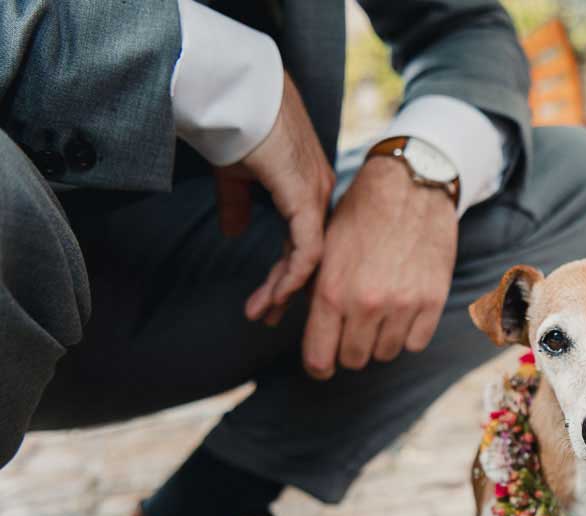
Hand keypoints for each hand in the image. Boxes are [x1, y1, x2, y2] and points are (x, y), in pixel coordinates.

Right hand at [214, 72, 334, 324]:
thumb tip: (233, 230)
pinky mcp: (304, 198)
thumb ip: (238, 203)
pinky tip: (278, 296)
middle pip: (310, 256)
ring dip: (284, 290)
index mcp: (307, 189)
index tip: (270, 300)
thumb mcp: (237, 172)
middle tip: (268, 318)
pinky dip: (293, 277)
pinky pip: (307, 250)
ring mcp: (314, 197)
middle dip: (287, 291)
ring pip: (310, 259)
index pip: (305, 242)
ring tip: (262, 314)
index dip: (286, 273)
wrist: (234, 93)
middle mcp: (318, 195)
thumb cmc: (235, 123)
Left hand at [301, 155, 457, 379]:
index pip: (318, 357)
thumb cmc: (361, 215)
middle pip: (354, 360)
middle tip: (352, 330)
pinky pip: (416, 343)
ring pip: (386, 354)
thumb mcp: (324, 250)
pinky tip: (402, 311)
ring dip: (379, 341)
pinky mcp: (432, 302)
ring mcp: (402, 305)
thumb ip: (313, 292)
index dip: (318, 366)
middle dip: (349, 349)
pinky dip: (408, 334)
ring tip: (379, 315)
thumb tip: (312, 332)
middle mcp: (366, 304)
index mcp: (331, 291)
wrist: (410, 188)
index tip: (322, 365)